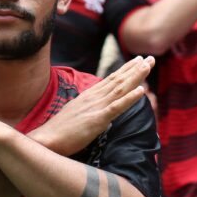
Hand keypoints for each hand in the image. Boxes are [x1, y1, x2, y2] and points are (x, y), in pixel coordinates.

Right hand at [30, 56, 153, 155]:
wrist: (46, 139)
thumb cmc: (59, 130)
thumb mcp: (76, 114)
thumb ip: (89, 110)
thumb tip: (102, 113)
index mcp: (89, 96)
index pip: (111, 80)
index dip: (126, 70)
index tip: (138, 61)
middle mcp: (94, 97)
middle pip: (118, 80)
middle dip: (136, 69)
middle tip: (150, 58)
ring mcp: (96, 107)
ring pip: (120, 89)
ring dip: (136, 77)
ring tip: (148, 66)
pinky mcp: (97, 119)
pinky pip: (117, 107)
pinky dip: (130, 98)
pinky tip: (141, 90)